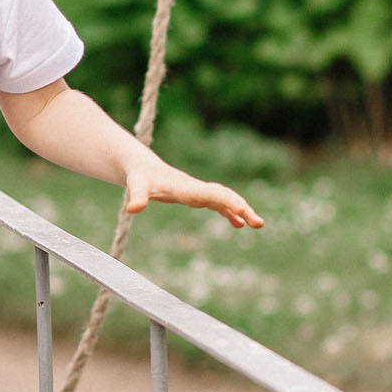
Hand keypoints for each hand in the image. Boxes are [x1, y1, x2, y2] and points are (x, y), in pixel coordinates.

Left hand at [124, 153, 265, 229]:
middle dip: (241, 207)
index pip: (210, 194)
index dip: (226, 202)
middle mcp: (196, 188)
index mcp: (185, 187)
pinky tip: (237, 225)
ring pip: (225, 199)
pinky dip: (229, 213)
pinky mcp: (196, 196)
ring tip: (257, 224)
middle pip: (224, 196)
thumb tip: (132, 208)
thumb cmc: (139, 177)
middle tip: (258, 223)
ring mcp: (198, 191)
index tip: (242, 211)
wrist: (141, 167)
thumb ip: (137, 196)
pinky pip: (217, 204)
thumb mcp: (136, 186)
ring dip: (241, 210)